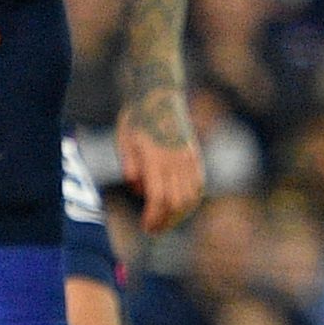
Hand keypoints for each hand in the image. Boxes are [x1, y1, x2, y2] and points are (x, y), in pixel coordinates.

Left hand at [119, 97, 203, 235]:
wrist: (160, 94)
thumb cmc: (137, 117)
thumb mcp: (125, 139)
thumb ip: (130, 165)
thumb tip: (138, 188)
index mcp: (156, 157)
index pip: (159, 198)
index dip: (154, 217)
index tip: (146, 227)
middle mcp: (176, 159)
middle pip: (176, 202)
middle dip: (166, 221)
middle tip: (154, 230)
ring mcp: (189, 157)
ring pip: (191, 197)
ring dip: (180, 215)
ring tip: (166, 221)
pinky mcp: (195, 155)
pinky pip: (198, 186)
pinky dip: (191, 201)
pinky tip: (180, 207)